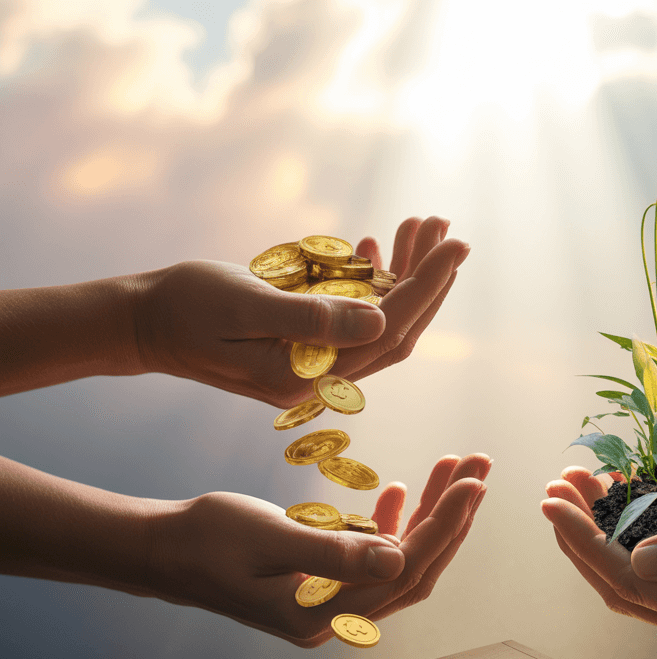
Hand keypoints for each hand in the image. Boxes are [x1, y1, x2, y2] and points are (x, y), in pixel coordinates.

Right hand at [136, 216, 467, 407]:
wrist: (144, 323)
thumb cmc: (185, 309)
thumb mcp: (245, 306)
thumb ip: (312, 317)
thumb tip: (381, 316)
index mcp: (312, 376)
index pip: (389, 331)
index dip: (427, 287)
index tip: (455, 244)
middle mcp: (323, 379)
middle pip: (395, 328)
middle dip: (426, 276)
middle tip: (445, 227)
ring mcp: (317, 364)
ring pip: (378, 319)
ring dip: (403, 273)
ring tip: (418, 224)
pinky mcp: (307, 346)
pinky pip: (353, 316)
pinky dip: (370, 280)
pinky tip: (376, 247)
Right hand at [153, 453, 490, 645]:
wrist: (160, 549)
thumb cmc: (205, 539)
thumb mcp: (269, 538)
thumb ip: (334, 551)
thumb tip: (400, 557)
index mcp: (322, 615)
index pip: (403, 571)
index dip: (443, 527)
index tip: (471, 484)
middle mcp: (334, 616)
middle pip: (412, 567)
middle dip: (451, 518)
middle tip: (480, 469)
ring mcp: (329, 600)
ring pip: (397, 558)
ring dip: (428, 514)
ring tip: (455, 468)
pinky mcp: (321, 581)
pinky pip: (369, 554)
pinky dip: (389, 522)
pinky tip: (400, 491)